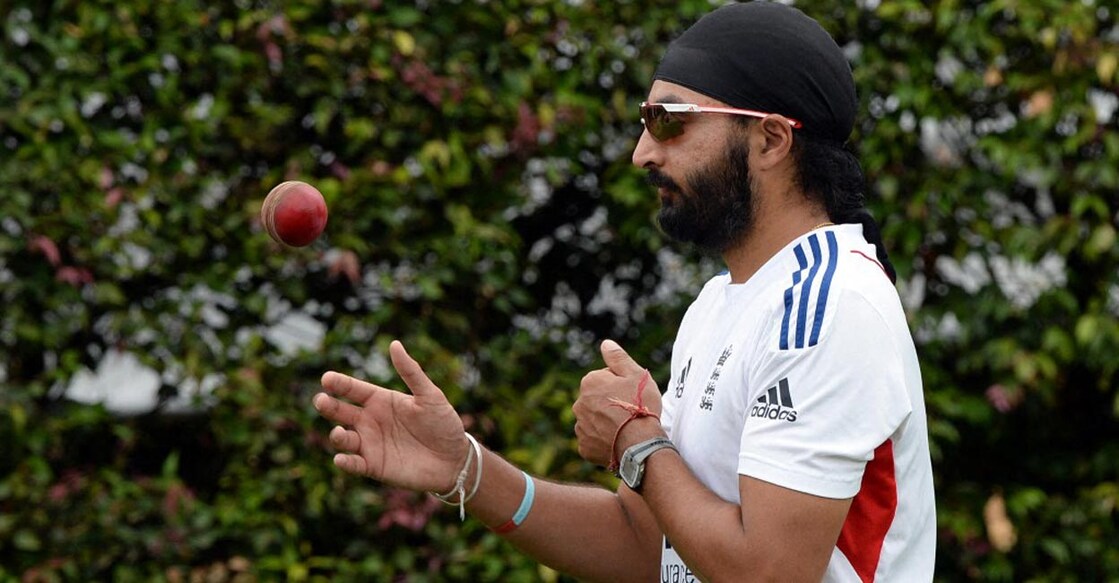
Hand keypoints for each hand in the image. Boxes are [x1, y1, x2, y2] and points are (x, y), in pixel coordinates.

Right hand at [312, 340, 466, 492]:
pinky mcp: (374, 466)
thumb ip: (411, 372)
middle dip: (328, 405)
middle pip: (341, 411)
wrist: (455, 460)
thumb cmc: (444, 424)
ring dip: (337, 435)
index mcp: (381, 400)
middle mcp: (370, 421)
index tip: (326, 378)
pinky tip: (341, 459)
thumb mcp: (430, 395)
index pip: (353, 390)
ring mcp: (370, 444)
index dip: (339, 384)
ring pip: (344, 438)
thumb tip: (395, 344)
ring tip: (339, 432)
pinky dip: (345, 462)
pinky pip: (354, 464)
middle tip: (320, 400)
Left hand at [573, 340, 663, 466]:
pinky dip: (603, 441)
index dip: (621, 385)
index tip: (632, 395)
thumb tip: (605, 343)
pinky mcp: (584, 447)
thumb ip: (618, 358)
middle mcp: (579, 404)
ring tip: (625, 430)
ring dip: (606, 423)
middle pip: (597, 400)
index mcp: (590, 382)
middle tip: (630, 413)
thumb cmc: (640, 405)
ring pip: (594, 421)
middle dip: (610, 404)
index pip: (605, 379)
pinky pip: (593, 441)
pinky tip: (617, 442)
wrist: (640, 443)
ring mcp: (580, 427)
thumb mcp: (635, 374)